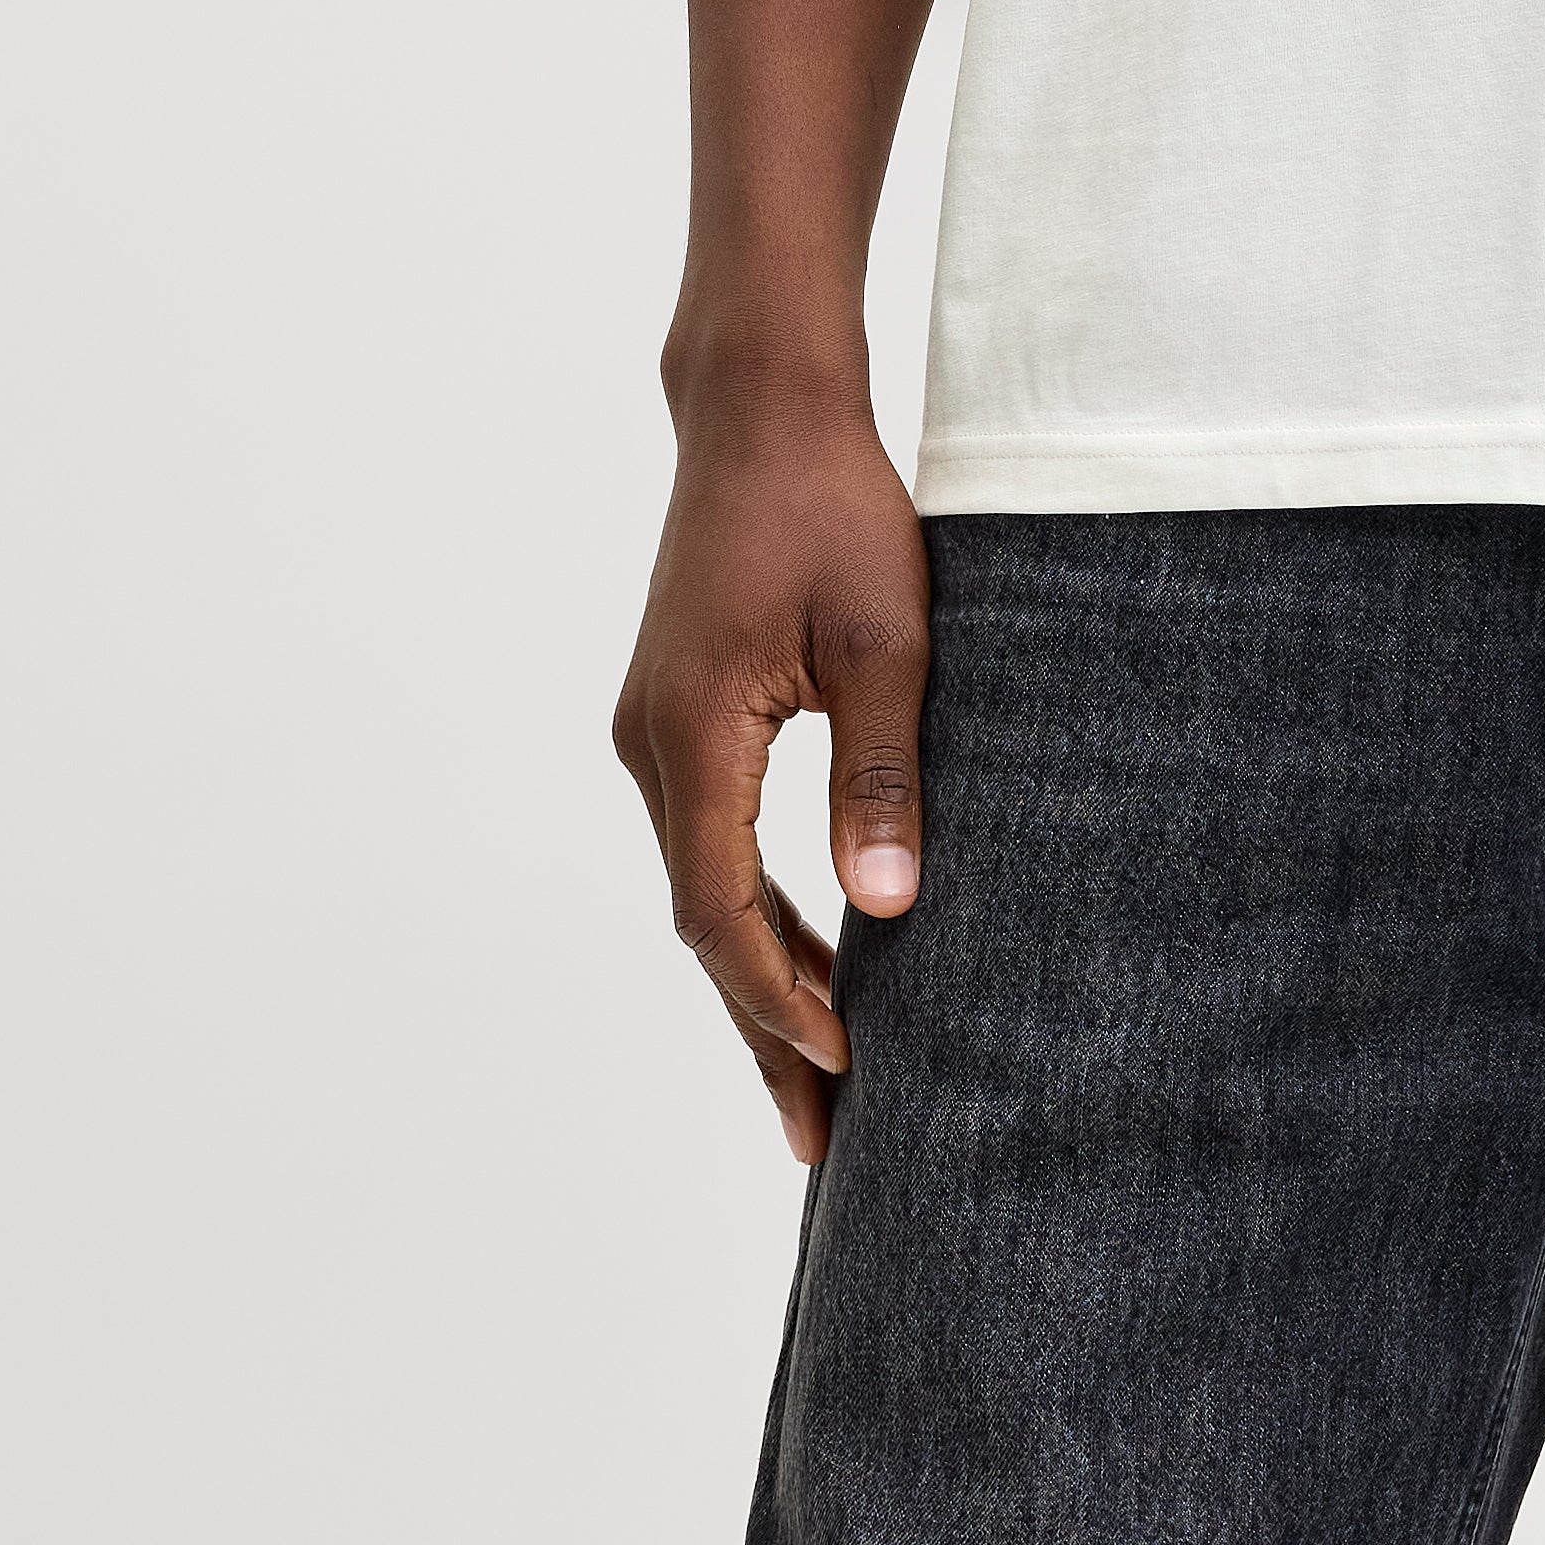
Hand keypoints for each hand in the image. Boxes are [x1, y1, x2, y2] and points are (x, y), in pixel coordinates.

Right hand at [611, 392, 930, 1159]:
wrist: (766, 408)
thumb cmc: (834, 506)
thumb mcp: (888, 638)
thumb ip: (882, 773)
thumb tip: (893, 907)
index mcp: (690, 734)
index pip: (721, 910)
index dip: (778, 997)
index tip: (846, 1064)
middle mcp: (651, 745)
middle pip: (702, 922)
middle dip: (764, 1027)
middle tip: (825, 1135)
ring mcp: (656, 731)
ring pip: (704, 886)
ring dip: (761, 973)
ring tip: (828, 1070)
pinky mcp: (680, 712)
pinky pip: (711, 839)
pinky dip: (756, 908)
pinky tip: (814, 949)